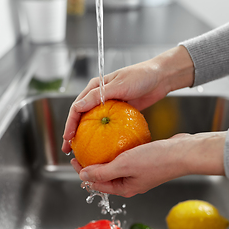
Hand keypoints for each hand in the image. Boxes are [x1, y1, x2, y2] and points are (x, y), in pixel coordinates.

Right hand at [62, 46, 193, 152]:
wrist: (160, 77)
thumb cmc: (140, 76)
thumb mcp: (118, 85)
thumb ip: (97, 96)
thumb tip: (77, 107)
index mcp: (95, 87)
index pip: (77, 107)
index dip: (70, 123)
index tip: (68, 137)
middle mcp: (99, 96)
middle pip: (81, 117)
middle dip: (73, 133)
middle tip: (69, 149)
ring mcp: (110, 104)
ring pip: (93, 122)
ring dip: (86, 136)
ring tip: (81, 151)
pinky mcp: (120, 111)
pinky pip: (108, 124)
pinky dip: (102, 135)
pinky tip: (101, 146)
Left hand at [71, 132, 225, 196]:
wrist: (182, 152)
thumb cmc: (156, 160)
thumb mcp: (124, 165)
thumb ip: (102, 172)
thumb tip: (83, 176)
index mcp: (124, 188)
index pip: (97, 184)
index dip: (83, 172)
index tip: (74, 159)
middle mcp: (130, 182)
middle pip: (104, 175)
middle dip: (91, 165)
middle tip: (82, 151)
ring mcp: (138, 172)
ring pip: (115, 165)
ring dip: (104, 156)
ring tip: (95, 144)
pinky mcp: (144, 161)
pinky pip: (125, 156)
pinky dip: (117, 150)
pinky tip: (115, 138)